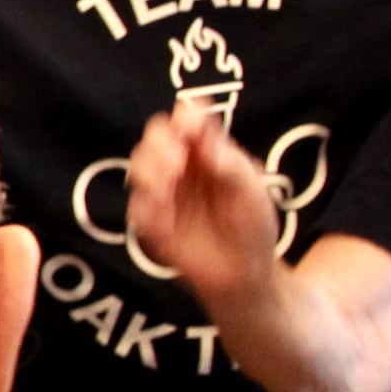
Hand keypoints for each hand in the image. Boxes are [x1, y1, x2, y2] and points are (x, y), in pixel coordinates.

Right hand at [115, 107, 283, 301]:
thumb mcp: (253, 193)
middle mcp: (181, 167)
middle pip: (155, 136)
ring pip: (138, 166)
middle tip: (177, 162)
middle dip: (160, 143)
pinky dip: (146, 206)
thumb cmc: (254, 227)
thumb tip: (204, 138)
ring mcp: (165, 195)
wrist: (246, 275)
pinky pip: (137, 209)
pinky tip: (163, 214)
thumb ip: (230, 166)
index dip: (185, 117)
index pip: (187, 120)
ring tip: (167, 187)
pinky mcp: (154, 225)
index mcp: (207, 151)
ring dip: (148, 170)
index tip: (190, 126)